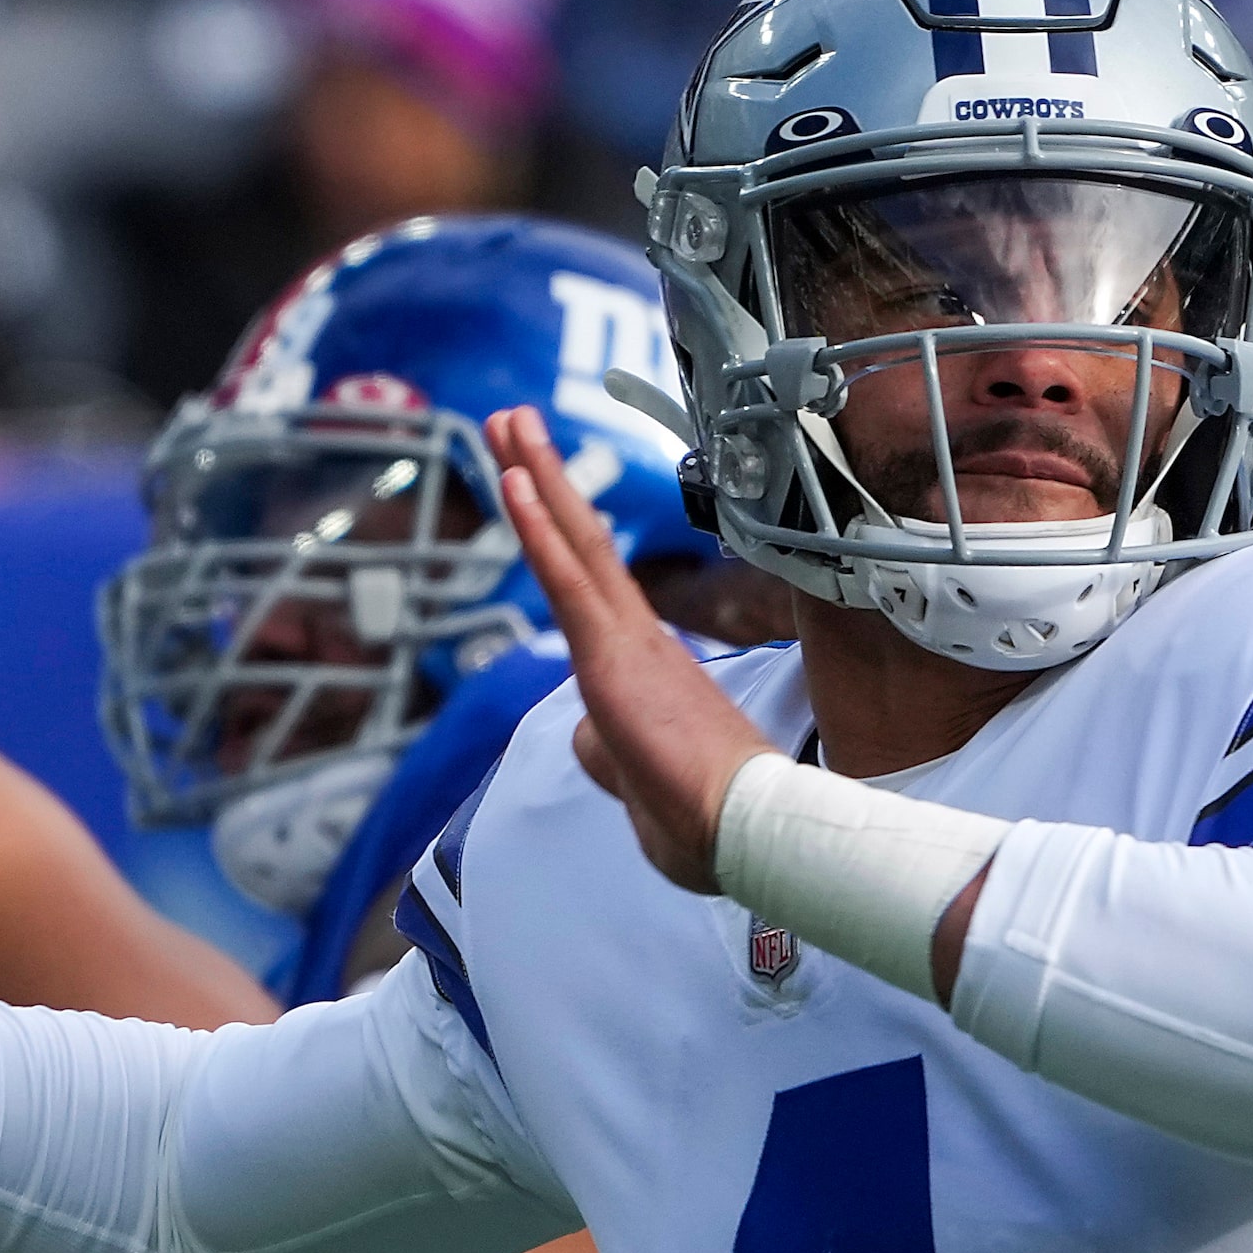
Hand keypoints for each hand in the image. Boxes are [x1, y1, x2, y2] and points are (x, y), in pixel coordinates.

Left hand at [484, 407, 773, 891]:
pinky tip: (516, 483)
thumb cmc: (708, 823)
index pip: (589, 585)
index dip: (561, 531)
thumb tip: (586, 738)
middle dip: (543, 477)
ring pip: (572, 543)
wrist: (745, 831)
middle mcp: (634, 639)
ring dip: (534, 476)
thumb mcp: (639, 785)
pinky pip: (568, 579)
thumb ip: (606, 754)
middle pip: (580, 542)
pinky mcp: (613, 654)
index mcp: (642, 665)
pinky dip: (539, 528)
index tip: (537, 486)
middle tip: (513, 422)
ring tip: (507, 421)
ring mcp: (623, 641)